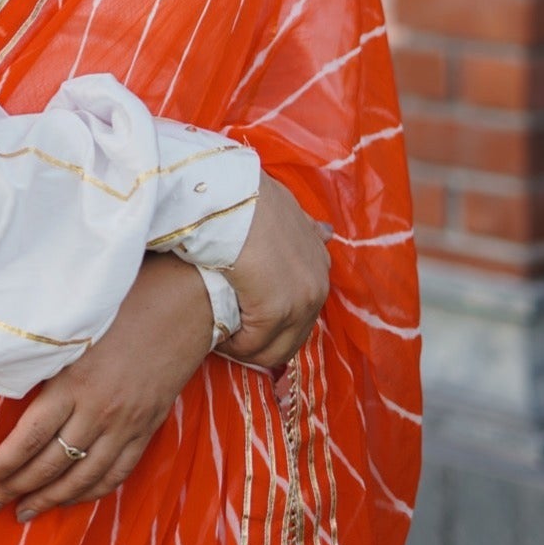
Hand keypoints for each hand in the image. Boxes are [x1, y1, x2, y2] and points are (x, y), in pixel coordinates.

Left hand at [0, 253, 213, 522]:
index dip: (2, 466)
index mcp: (75, 383)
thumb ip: (45, 358)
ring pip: (83, 478)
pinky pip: (116, 473)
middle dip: (16, 489)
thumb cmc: (123, 303)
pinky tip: (71, 499)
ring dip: (50, 500)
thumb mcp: (75, 326)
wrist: (185, 305)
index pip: (30, 439)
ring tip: (23, 512)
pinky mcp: (147, 429)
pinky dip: (91, 491)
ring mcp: (126, 425)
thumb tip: (4, 375)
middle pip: (51, 465)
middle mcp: (99, 412)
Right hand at [215, 175, 329, 370]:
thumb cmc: (247, 198)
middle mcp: (318, 285)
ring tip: (219, 337)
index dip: (273, 322)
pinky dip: (232, 345)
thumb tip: (328, 232)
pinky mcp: (276, 310)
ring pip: (274, 350)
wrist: (232, 195)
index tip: (244, 318)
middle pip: (292, 338)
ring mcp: (301, 300)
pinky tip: (215, 333)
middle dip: (259, 342)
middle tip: (229, 334)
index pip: (302, 312)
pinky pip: (252, 345)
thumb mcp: (287, 209)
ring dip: (246, 349)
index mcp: (320, 264)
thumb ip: (306, 226)